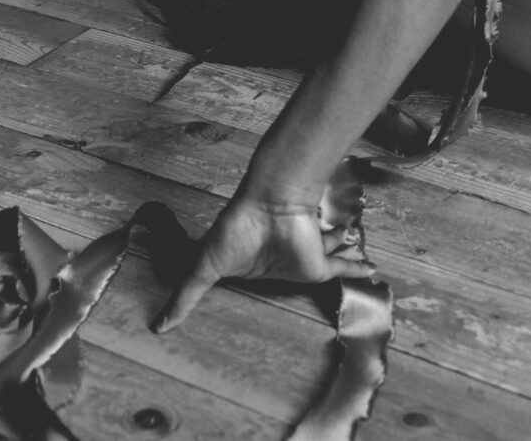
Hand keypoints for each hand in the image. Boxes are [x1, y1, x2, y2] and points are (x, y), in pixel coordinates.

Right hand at [152, 196, 374, 332]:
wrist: (267, 204)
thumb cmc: (236, 230)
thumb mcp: (205, 267)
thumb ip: (186, 296)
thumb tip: (157, 327)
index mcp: (255, 268)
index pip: (261, 282)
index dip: (266, 288)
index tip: (269, 299)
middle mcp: (280, 264)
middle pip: (298, 272)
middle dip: (310, 271)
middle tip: (320, 283)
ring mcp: (301, 261)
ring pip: (324, 264)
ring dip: (341, 261)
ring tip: (356, 265)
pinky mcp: (321, 262)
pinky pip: (344, 268)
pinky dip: (359, 267)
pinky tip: (372, 269)